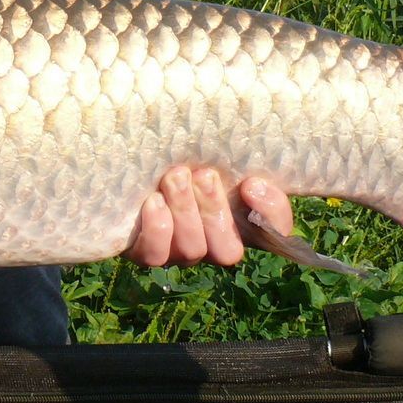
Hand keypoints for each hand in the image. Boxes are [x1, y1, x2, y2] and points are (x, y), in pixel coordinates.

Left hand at [126, 165, 293, 267]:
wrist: (128, 165)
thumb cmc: (178, 151)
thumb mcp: (208, 147)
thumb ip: (231, 153)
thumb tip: (255, 160)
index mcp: (239, 217)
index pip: (275, 231)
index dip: (271, 215)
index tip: (252, 184)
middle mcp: (211, 242)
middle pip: (228, 250)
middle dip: (215, 210)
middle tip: (203, 175)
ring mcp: (179, 251)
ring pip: (192, 249)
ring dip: (185, 211)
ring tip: (174, 177)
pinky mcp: (145, 251)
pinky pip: (154, 255)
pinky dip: (157, 229)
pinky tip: (154, 202)